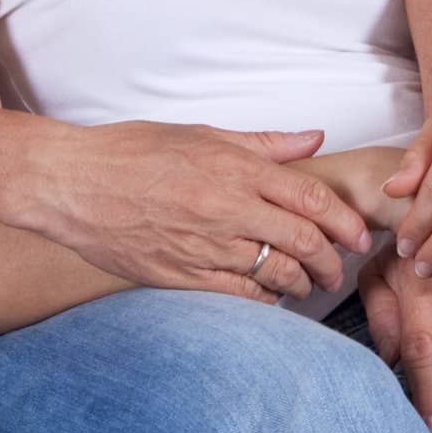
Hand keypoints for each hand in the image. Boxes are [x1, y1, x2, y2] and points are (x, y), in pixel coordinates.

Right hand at [42, 121, 372, 302]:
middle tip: (339, 269)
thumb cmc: (132, 150)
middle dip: (332, 262)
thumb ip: (263, 143)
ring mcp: (204, 246)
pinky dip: (264, 298)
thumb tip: (312, 140)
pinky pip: (239, 296)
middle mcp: (226, 208)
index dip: (344, 221)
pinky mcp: (182, 276)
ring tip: (306, 283)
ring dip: (301, 284)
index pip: (310, 199)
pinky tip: (267, 294)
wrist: (72, 182)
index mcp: (234, 167)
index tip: (358, 234)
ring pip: (276, 275)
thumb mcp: (201, 133)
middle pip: (303, 242)